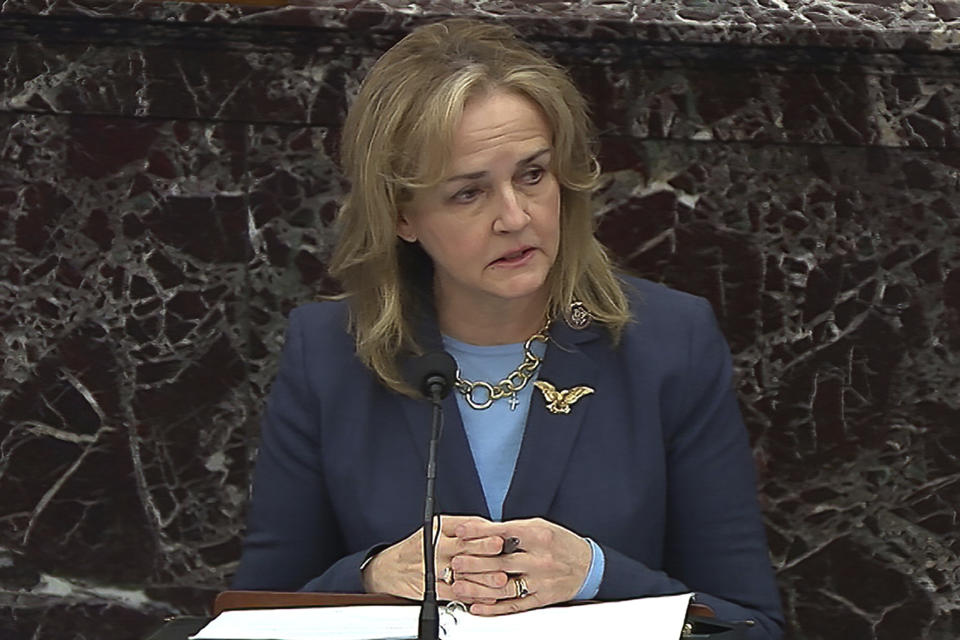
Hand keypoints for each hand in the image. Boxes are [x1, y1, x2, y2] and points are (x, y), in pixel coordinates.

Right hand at [361, 515, 509, 601]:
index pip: (463, 528)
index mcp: (438, 530)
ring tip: (499, 578)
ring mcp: (432, 570)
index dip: (482, 531)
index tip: (498, 533)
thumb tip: (492, 528)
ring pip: (461, 573)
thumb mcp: (436, 528)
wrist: (388, 569)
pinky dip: (471, 596)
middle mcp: (435, 548)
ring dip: (482, 577)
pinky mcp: (431, 589)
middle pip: (462, 548)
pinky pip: (453, 593)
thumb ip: (464, 527)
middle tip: (500, 548)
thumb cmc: (418, 547)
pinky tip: (486, 597)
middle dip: (482, 548)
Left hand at [447, 517, 591, 614]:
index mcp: (538, 535)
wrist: (589, 565)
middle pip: (501, 561)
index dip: (478, 532)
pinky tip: (478, 607)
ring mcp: (540, 580)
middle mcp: (539, 558)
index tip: (460, 531)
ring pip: (504, 586)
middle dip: (474, 562)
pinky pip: (514, 605)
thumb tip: (482, 530)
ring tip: (459, 586)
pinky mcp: (541, 598)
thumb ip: (512, 530)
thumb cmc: (561, 543)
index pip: (502, 533)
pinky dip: (494, 608)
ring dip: (478, 588)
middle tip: (456, 562)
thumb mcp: (539, 527)